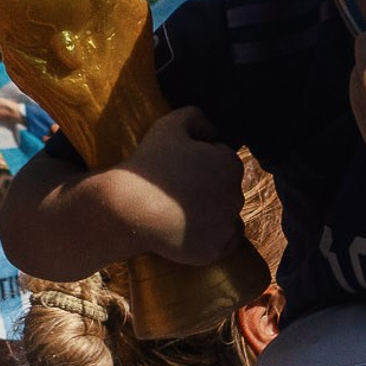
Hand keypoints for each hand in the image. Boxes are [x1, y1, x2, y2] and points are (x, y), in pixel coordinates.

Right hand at [112, 107, 245, 265]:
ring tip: (184, 214)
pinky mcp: (216, 249)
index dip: (202, 163)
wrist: (129, 208)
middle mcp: (236, 194)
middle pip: (226, 190)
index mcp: (229, 163)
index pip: (223, 161)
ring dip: (213, 214)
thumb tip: (212, 131)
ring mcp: (227, 224)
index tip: (182, 168)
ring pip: (228, 216)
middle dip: (210, 188)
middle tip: (180, 191)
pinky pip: (224, 243)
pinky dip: (212, 239)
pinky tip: (191, 232)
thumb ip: (196, 116)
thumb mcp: (169, 125)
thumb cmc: (149, 165)